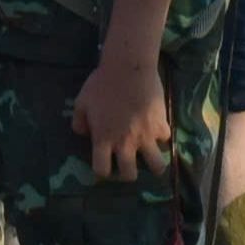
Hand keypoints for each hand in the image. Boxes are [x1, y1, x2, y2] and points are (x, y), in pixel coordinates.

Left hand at [72, 58, 172, 180]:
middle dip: (128, 174)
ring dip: (153, 164)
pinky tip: (156, 130)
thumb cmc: (101, 85)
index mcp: (104, 139)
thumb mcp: (81, 103)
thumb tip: (85, 134)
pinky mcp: (162, 126)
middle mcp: (126, 143)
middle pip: (130, 175)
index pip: (102, 170)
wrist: (128, 69)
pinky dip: (161, 137)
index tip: (105, 166)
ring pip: (157, 166)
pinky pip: (165, 140)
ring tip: (149, 157)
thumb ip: (79, 122)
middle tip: (128, 165)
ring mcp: (146, 136)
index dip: (102, 171)